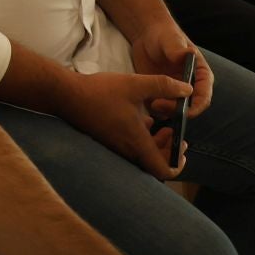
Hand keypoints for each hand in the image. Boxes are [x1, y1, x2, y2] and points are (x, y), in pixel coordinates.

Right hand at [59, 68, 197, 178]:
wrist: (66, 95)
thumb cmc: (101, 92)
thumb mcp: (135, 84)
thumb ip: (163, 86)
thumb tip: (188, 91)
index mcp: (137, 142)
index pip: (164, 170)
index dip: (178, 164)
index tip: (183, 147)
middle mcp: (127, 150)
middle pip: (155, 163)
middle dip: (169, 150)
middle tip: (174, 133)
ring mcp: (116, 147)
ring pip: (143, 155)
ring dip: (155, 143)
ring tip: (160, 124)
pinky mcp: (108, 140)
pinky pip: (131, 147)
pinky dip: (142, 138)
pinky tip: (140, 118)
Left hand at [127, 19, 212, 119]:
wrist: (146, 36)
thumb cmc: (164, 35)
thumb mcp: (171, 40)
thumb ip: (178, 49)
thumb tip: (187, 54)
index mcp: (201, 77)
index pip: (203, 98)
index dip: (196, 107)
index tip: (184, 111)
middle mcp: (190, 88)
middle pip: (188, 108)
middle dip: (176, 111)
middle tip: (158, 104)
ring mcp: (175, 93)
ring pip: (173, 111)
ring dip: (163, 111)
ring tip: (149, 101)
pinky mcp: (160, 94)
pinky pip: (159, 108)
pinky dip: (153, 108)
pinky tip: (142, 101)